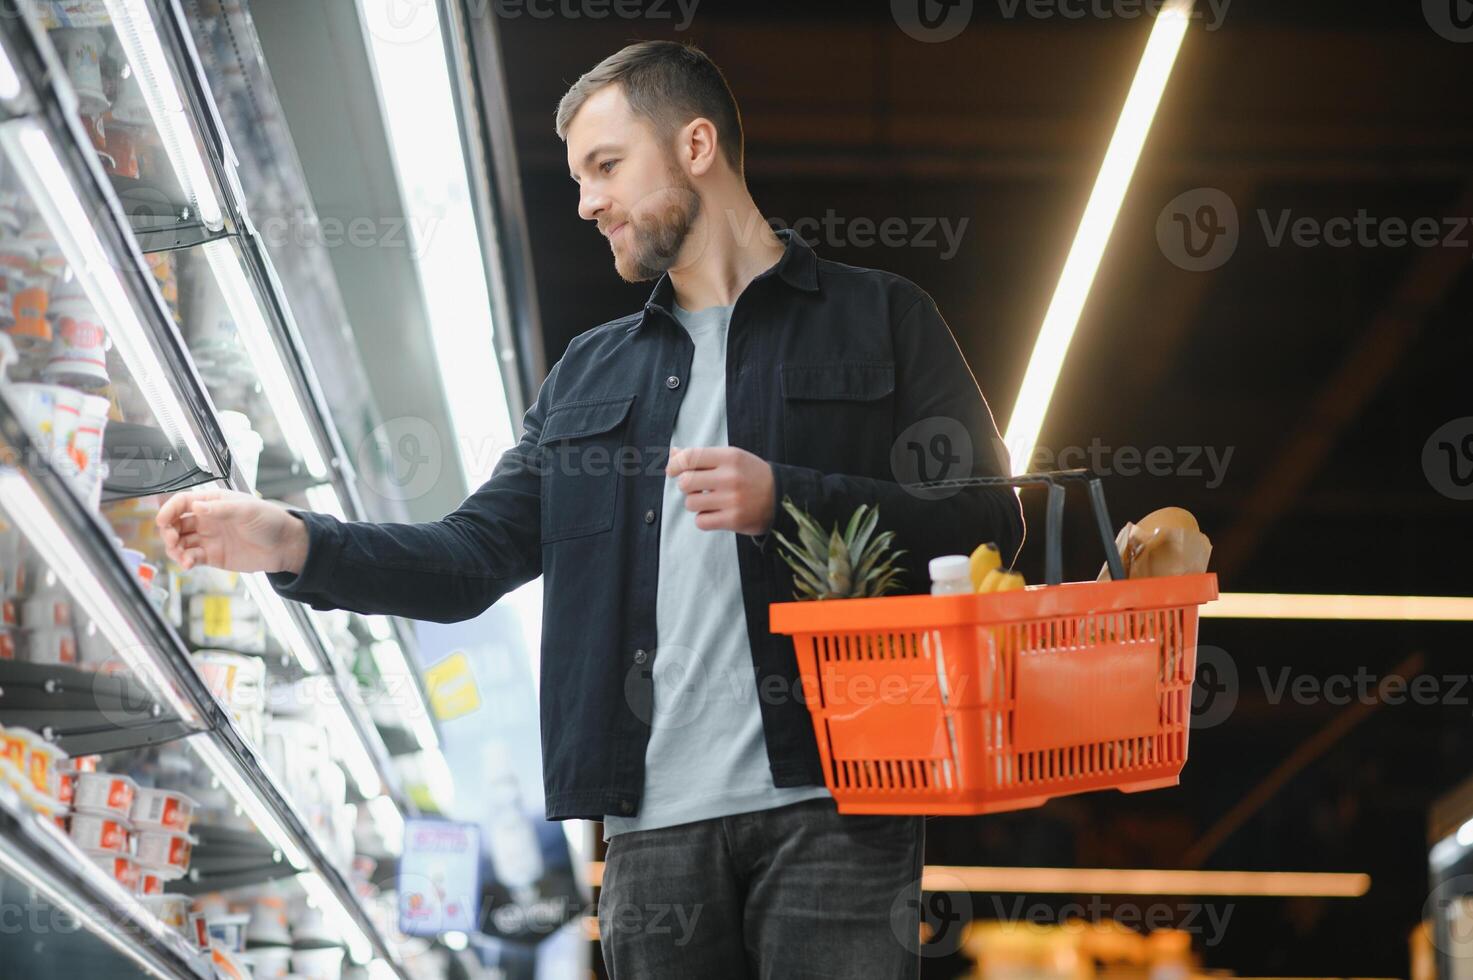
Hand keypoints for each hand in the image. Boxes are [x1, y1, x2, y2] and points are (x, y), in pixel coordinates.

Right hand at [155, 488, 309, 573]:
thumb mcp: (247, 510)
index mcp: (214, 502)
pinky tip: (188, 563)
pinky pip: (191, 557)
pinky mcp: (212, 556)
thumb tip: (197, 506)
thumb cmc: (270, 521)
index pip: (183, 502)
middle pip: (176, 523)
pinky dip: (185, 561)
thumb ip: (221, 508)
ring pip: (180, 542)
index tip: (162, 520)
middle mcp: (207, 519)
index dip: (169, 510)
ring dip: (174, 549)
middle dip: (168, 531)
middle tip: (172, 540)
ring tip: (181, 555)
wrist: (285, 546)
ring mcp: (209, 538)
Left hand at [666, 445, 774, 534]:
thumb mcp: (731, 458)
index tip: (672, 470)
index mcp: (730, 457)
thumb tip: (672, 454)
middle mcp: (731, 477)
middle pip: (685, 482)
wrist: (782, 497)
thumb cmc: (750, 475)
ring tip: (709, 501)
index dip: (674, 464)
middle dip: (685, 485)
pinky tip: (715, 513)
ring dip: (695, 503)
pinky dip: (703, 519)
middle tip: (696, 488)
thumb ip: (702, 456)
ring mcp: (732, 500)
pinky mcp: (734, 520)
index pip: (690, 457)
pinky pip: (701, 521)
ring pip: (690, 503)